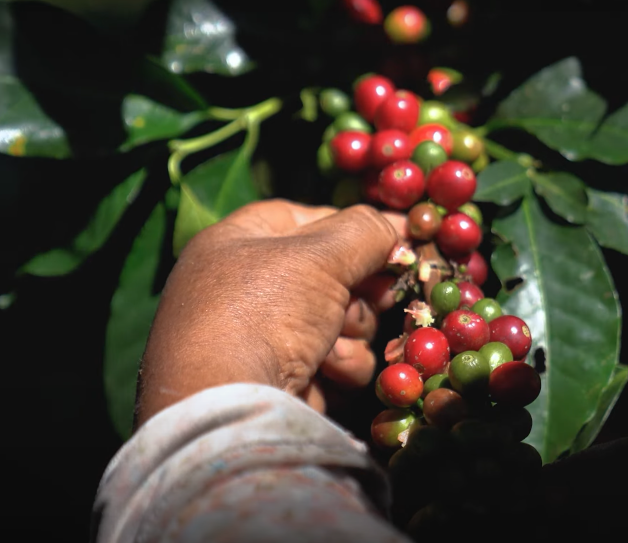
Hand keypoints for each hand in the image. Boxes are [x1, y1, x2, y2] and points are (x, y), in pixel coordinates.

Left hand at [134, 200, 407, 428]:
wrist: (229, 407)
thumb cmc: (263, 312)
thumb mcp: (318, 255)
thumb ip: (364, 231)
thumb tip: (393, 228)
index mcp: (236, 243)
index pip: (304, 219)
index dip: (353, 227)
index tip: (398, 238)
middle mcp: (245, 288)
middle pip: (330, 273)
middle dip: (359, 289)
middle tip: (381, 295)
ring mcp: (264, 338)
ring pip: (341, 321)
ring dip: (351, 331)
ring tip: (333, 344)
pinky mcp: (282, 381)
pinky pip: (333, 362)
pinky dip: (339, 367)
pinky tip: (325, 373)